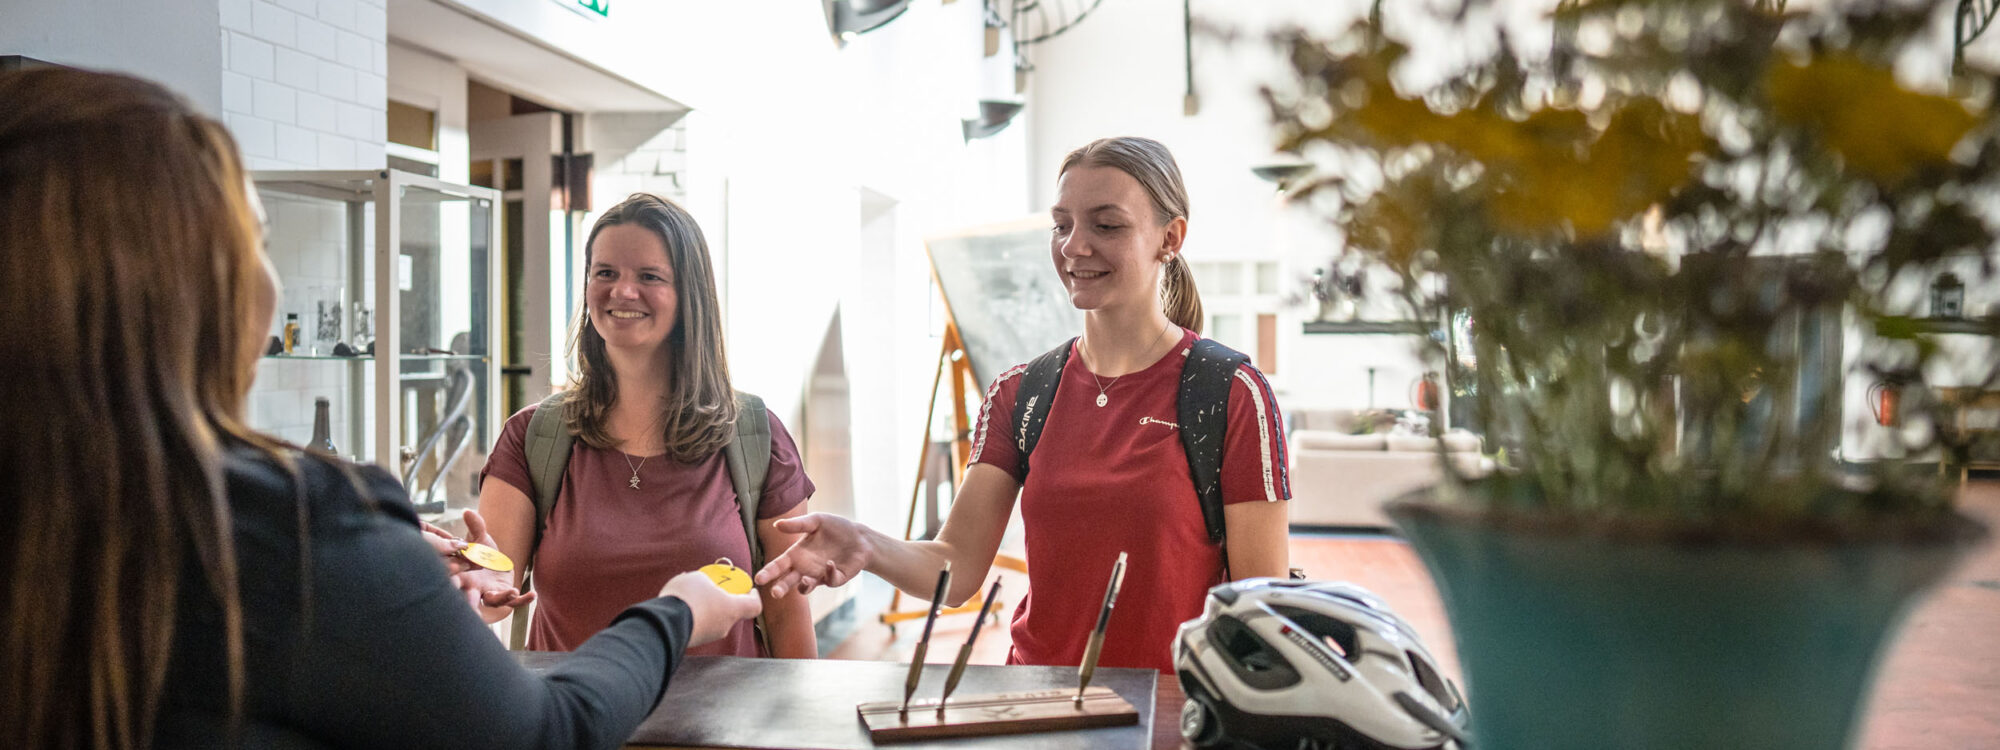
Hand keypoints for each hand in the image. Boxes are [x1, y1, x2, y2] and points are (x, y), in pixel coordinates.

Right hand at [427, 510, 535, 620]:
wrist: (494, 563)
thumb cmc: (481, 552)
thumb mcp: (479, 538)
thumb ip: (475, 526)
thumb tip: (467, 511)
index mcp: (461, 575)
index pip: (452, 579)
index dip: (451, 578)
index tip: (453, 571)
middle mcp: (472, 588)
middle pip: (468, 598)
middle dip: (469, 602)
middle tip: (470, 602)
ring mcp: (489, 594)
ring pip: (492, 601)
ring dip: (501, 598)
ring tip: (511, 592)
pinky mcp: (504, 596)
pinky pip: (514, 602)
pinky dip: (523, 600)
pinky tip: (533, 595)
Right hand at [660, 571, 762, 647]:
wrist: (666, 623)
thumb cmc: (688, 597)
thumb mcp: (698, 579)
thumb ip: (706, 582)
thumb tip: (701, 585)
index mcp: (732, 609)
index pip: (754, 606)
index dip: (754, 596)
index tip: (750, 590)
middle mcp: (725, 626)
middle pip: (730, 612)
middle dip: (721, 600)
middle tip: (709, 589)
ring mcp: (709, 636)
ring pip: (711, 619)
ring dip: (704, 608)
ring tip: (687, 597)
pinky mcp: (694, 642)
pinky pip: (697, 626)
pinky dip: (691, 617)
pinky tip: (678, 608)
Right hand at [752, 513, 870, 597]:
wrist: (860, 536)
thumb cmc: (836, 528)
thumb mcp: (816, 521)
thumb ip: (798, 524)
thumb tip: (777, 525)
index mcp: (797, 554)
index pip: (778, 566)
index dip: (768, 573)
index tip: (758, 579)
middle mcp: (805, 568)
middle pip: (788, 581)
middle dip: (781, 588)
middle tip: (775, 593)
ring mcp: (820, 575)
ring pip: (806, 587)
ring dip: (804, 586)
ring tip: (804, 580)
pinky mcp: (835, 579)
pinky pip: (829, 580)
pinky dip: (828, 573)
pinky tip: (829, 563)